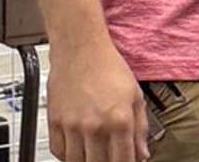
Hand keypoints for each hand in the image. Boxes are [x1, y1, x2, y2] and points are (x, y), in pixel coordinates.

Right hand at [47, 39, 150, 161]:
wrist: (80, 47)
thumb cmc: (107, 66)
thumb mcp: (135, 95)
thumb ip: (140, 128)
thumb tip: (142, 153)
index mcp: (119, 120)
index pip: (124, 161)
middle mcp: (95, 126)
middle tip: (110, 156)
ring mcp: (72, 126)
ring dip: (87, 161)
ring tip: (94, 154)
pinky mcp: (55, 122)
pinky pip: (58, 151)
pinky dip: (67, 155)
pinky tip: (77, 149)